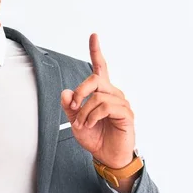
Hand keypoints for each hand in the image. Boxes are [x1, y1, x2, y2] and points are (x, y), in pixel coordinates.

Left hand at [60, 34, 134, 168]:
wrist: (107, 156)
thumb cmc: (95, 137)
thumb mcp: (76, 121)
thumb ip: (70, 106)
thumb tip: (66, 92)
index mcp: (102, 92)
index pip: (101, 67)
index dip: (96, 51)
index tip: (94, 35)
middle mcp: (113, 93)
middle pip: (94, 79)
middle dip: (80, 91)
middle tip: (73, 107)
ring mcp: (121, 103)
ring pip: (97, 96)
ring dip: (84, 111)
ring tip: (81, 124)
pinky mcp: (126, 114)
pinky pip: (105, 106)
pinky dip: (92, 116)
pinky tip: (89, 124)